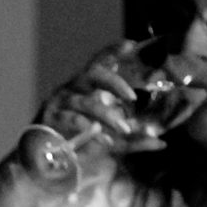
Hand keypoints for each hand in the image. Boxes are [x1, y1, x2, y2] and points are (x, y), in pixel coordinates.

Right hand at [34, 41, 204, 160]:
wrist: (45, 162)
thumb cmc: (80, 145)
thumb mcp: (112, 141)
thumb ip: (134, 140)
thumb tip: (161, 143)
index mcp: (86, 87)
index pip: (100, 63)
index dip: (113, 51)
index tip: (131, 44)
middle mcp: (72, 88)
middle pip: (92, 73)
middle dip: (114, 82)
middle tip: (132, 96)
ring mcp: (59, 101)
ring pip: (85, 101)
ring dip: (106, 115)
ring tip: (123, 129)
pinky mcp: (50, 118)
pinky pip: (71, 119)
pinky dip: (89, 129)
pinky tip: (104, 139)